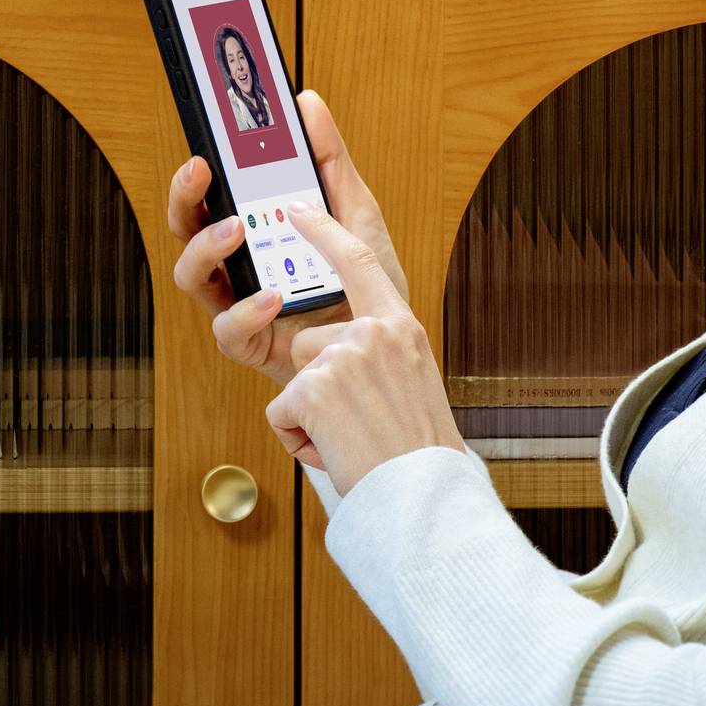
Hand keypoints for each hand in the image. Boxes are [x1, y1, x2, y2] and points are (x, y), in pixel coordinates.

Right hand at [165, 89, 412, 386]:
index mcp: (255, 228)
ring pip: (192, 276)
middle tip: (201, 174)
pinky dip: (244, 310)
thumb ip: (330, 160)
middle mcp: (236, 264)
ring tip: (236, 230)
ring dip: (205, 248)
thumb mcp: (356, 211)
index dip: (196, 173)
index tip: (204, 148)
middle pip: (186, 228)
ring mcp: (238, 303)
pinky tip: (271, 296)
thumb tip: (307, 103)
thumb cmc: (364, 280)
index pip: (211, 195)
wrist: (385, 347)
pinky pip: (228, 329)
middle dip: (184, 199)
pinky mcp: (250, 344)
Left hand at [263, 194, 466, 492]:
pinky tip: (336, 451)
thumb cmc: (420, 453)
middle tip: (360, 422)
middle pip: (309, 342)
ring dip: (309, 416)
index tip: (296, 209)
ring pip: (294, 379)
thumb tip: (337, 355)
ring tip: (352, 439)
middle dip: (317, 385)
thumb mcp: (412, 383)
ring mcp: (343, 356)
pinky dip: (299, 439)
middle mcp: (374, 332)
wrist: (425, 495)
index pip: (359, 260)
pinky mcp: (313, 386)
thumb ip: (380, 354)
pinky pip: (281, 412)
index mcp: (402, 325)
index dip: (324, 231)